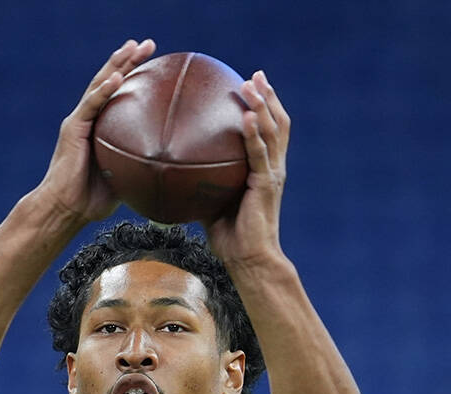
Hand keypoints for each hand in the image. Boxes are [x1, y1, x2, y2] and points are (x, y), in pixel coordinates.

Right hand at [35, 39, 156, 224]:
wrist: (66, 209)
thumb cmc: (92, 199)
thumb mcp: (125, 179)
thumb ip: (140, 166)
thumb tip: (171, 169)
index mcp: (101, 127)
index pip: (120, 94)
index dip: (135, 75)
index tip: (155, 60)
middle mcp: (89, 118)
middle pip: (110, 81)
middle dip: (128, 60)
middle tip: (148, 43)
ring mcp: (80, 121)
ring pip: (99, 86)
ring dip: (117, 65)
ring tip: (132, 48)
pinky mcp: (73, 129)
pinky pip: (90, 106)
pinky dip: (102, 92)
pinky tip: (116, 79)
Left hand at [206, 71, 288, 269]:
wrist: (248, 260)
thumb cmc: (230, 237)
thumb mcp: (211, 202)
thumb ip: (199, 182)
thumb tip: (172, 171)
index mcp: (265, 170)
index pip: (270, 132)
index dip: (265, 107)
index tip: (252, 85)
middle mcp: (273, 168)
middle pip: (278, 123)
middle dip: (268, 97)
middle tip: (255, 75)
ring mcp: (272, 174)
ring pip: (273, 132)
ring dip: (263, 105)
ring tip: (252, 85)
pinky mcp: (266, 184)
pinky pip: (260, 153)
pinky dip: (255, 133)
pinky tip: (247, 116)